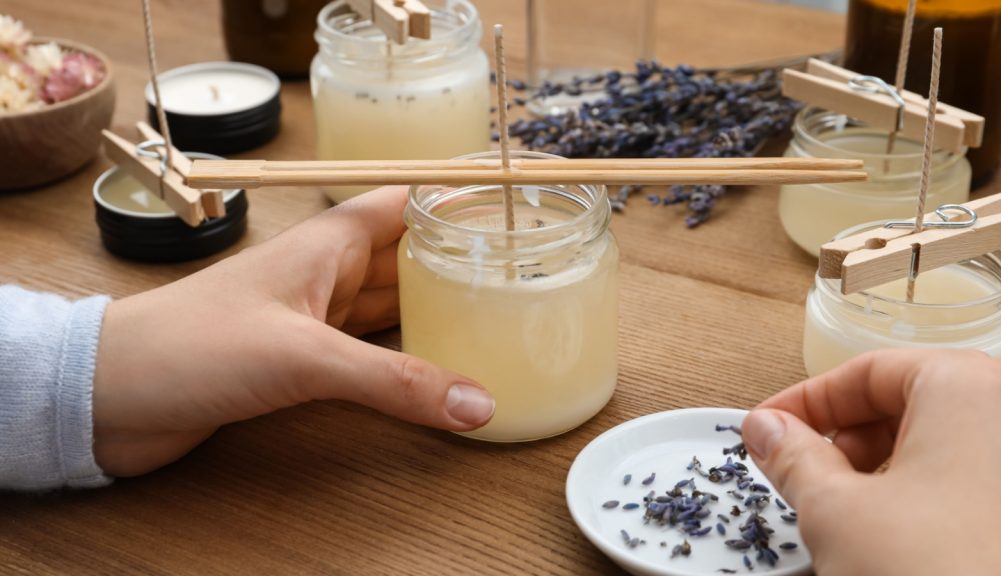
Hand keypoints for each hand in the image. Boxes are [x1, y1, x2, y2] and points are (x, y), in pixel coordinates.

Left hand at [92, 186, 494, 476]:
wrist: (111, 395)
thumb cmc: (190, 345)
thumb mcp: (303, 356)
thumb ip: (394, 382)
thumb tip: (476, 404)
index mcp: (329, 244)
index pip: (407, 203)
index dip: (456, 200)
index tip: (513, 211)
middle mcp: (327, 274)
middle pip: (410, 258)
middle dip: (460, 264)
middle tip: (524, 277)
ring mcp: (314, 318)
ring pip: (393, 308)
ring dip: (436, 315)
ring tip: (497, 321)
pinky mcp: (301, 361)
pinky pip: (370, 353)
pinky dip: (405, 362)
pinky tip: (437, 375)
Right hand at [742, 349, 1000, 575]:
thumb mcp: (834, 510)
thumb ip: (790, 456)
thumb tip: (765, 429)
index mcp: (969, 388)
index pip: (867, 372)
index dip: (804, 402)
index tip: (766, 429)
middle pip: (902, 403)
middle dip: (840, 439)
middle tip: (794, 471)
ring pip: (932, 442)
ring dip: (872, 469)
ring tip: (835, 511)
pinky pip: (961, 478)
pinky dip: (914, 493)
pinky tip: (882, 533)